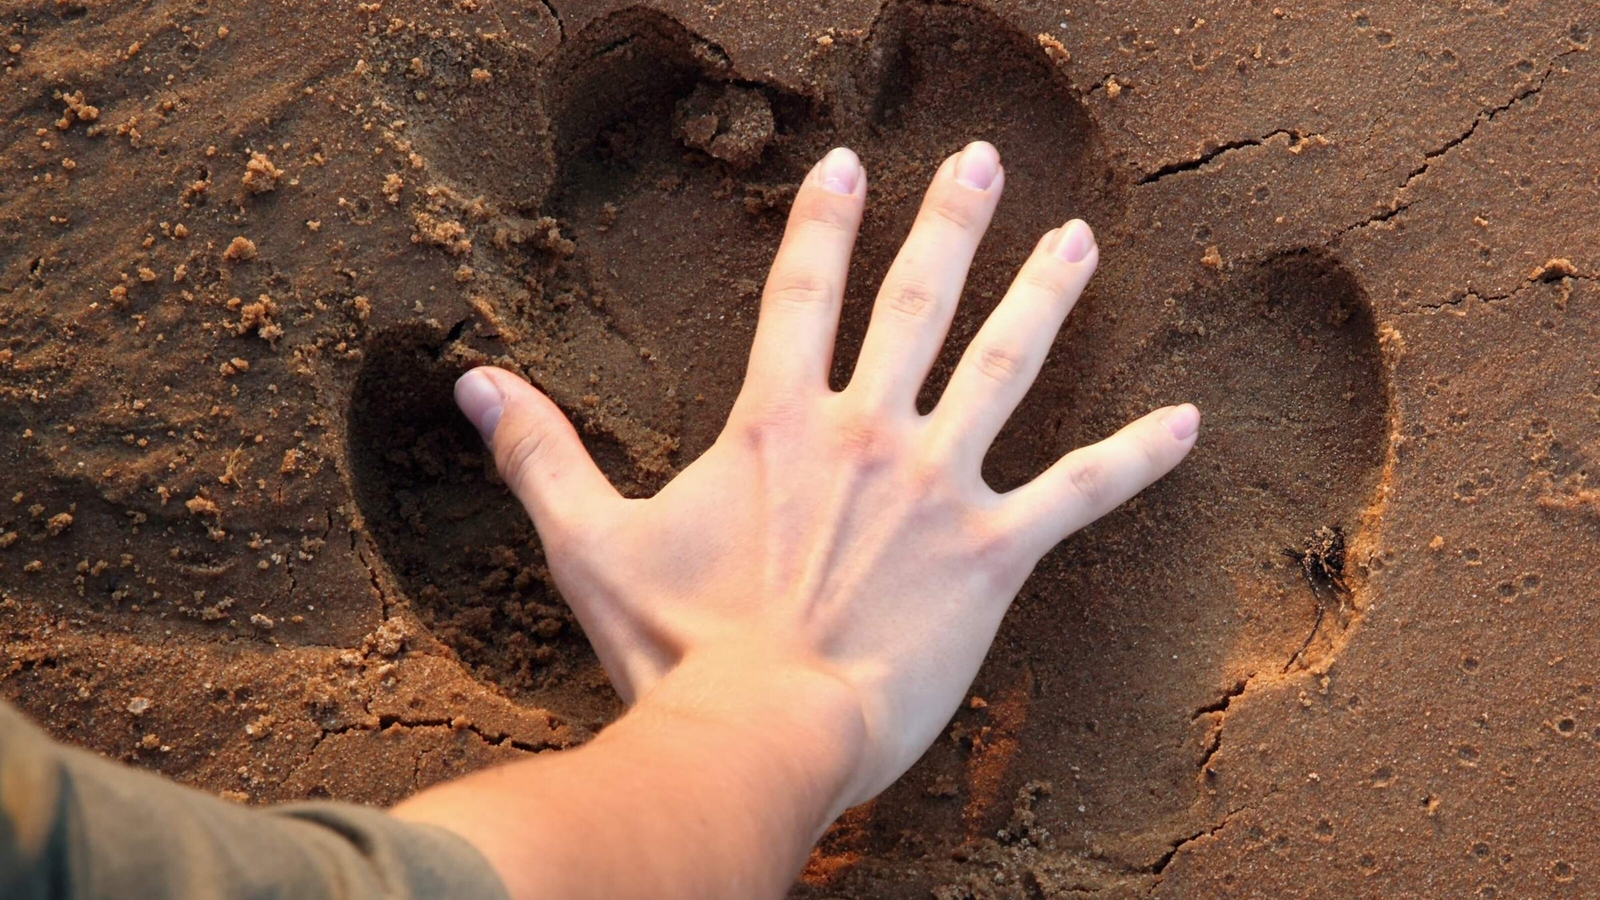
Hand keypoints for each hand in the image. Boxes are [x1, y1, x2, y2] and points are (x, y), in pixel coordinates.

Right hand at [453, 141, 1198, 813]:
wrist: (758, 735)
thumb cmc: (676, 648)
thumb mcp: (588, 544)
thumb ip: (538, 453)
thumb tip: (468, 382)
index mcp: (780, 423)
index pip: (804, 291)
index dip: (827, 222)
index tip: (851, 166)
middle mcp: (868, 432)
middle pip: (919, 302)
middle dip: (953, 225)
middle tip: (987, 162)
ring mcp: (938, 486)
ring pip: (1007, 367)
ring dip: (1046, 296)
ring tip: (1081, 240)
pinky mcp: (994, 555)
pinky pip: (1081, 494)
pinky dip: (1138, 458)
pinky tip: (1190, 425)